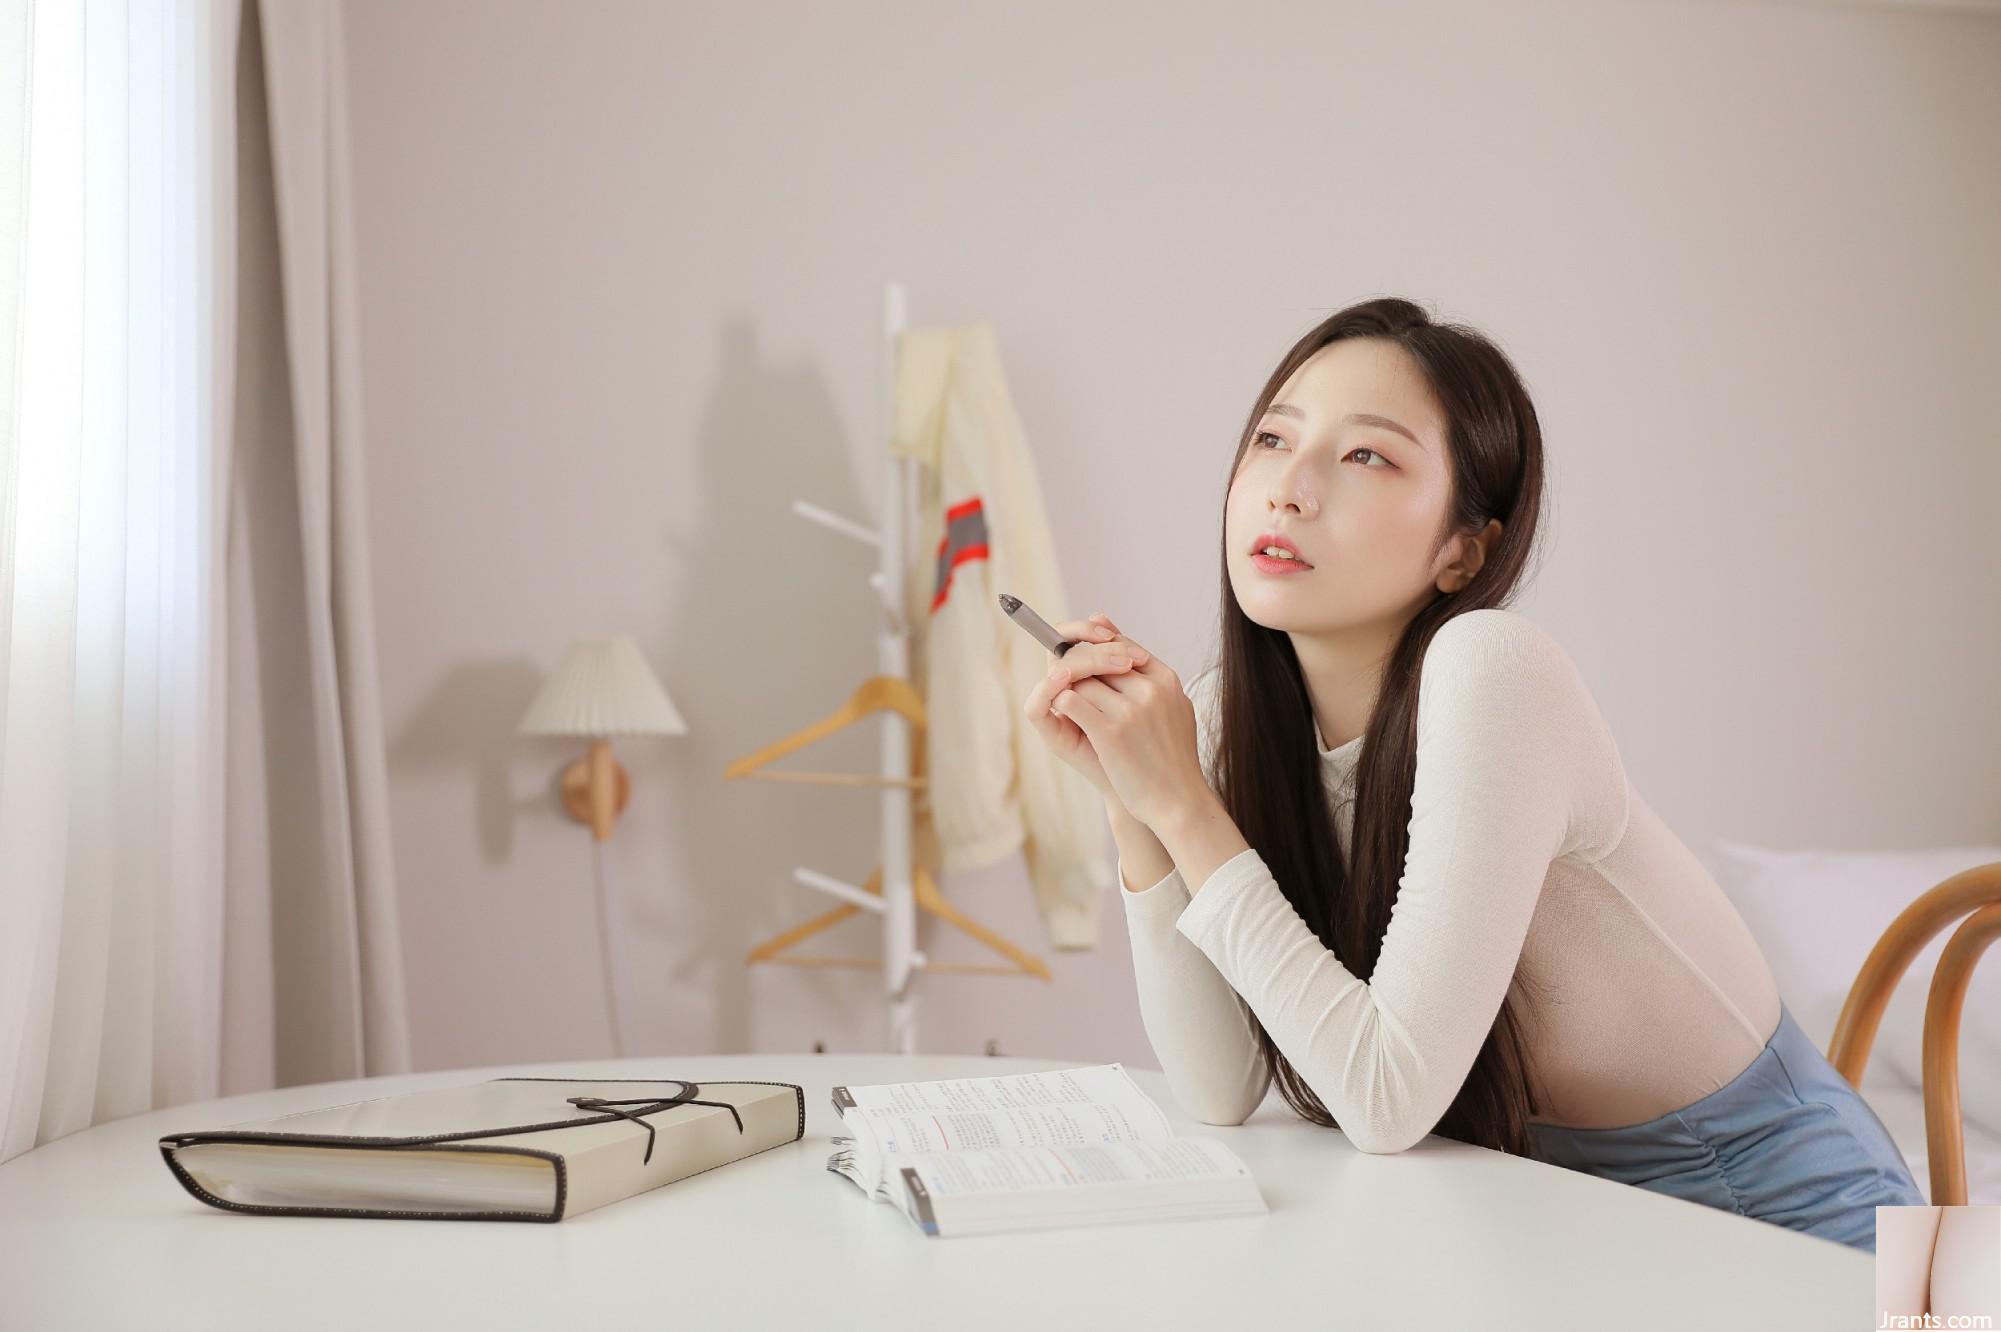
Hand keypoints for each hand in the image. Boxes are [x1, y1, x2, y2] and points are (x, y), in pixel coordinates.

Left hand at [1023, 612, 1205, 829]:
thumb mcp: (1169, 706)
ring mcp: (1131, 709)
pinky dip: (1062, 705)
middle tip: (1068, 686)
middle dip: (1077, 671)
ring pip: (1078, 678)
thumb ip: (1139, 668)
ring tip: (1077, 712)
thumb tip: (1100, 618)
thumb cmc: (1169, 757)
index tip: (1084, 664)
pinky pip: (1070, 700)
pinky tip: (1068, 719)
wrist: (1179, 802)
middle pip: (1096, 657)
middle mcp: (1151, 688)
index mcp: (1166, 678)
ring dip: (1069, 692)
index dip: (1097, 653)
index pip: (1121, 645)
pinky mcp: (1111, 731)